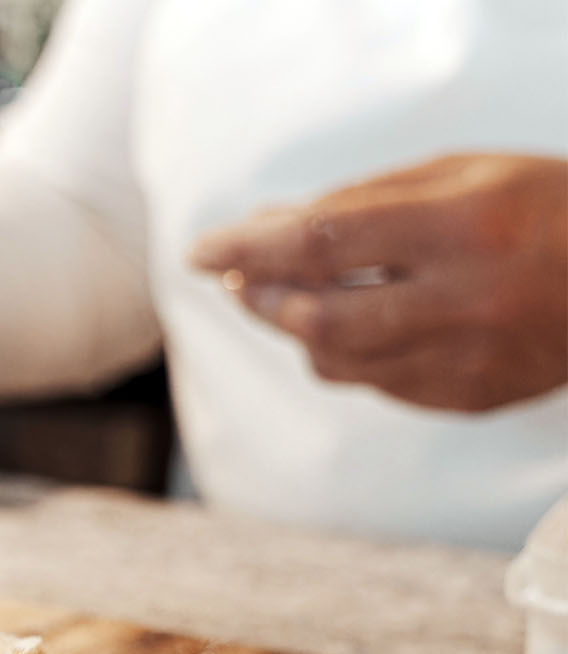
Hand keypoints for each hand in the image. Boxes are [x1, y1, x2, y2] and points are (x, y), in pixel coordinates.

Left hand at [192, 154, 567, 412]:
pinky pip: (376, 384)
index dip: (249, 247)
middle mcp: (463, 300)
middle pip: (319, 317)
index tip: (201, 251)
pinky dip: (349, 355)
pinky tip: (356, 326)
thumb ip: (363, 201)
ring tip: (289, 298)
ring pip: (337, 361)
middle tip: (238, 280)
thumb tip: (267, 226)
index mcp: (463, 227)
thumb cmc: (545, 208)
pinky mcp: (469, 398)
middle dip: (261, 299)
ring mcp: (468, 358)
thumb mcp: (463, 175)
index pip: (323, 243)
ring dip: (296, 330)